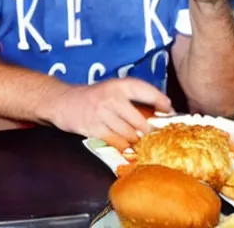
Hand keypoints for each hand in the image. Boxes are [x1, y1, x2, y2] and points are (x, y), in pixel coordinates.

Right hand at [45, 78, 172, 150]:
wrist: (64, 101)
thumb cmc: (94, 96)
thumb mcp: (113, 89)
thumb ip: (133, 97)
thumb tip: (160, 110)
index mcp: (120, 85)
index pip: (146, 91)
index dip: (160, 101)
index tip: (169, 110)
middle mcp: (112, 97)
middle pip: (140, 120)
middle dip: (150, 131)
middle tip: (156, 135)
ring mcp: (103, 114)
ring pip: (129, 134)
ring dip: (137, 141)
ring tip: (142, 142)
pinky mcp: (94, 128)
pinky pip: (116, 142)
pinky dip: (124, 147)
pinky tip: (128, 147)